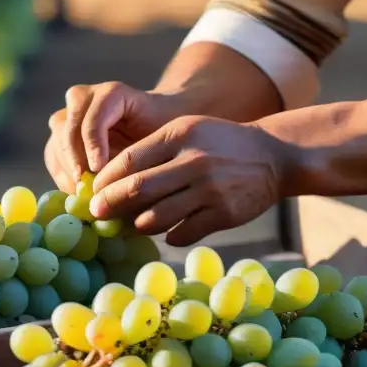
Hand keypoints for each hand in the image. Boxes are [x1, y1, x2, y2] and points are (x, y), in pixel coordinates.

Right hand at [44, 81, 183, 192]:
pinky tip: (77, 192)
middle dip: (76, 161)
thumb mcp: (160, 139)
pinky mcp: (61, 132)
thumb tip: (118, 187)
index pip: (93, 116)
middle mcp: (85, 97)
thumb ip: (141, 156)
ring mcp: (70, 113)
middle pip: (68, 129)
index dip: (92, 143)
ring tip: (84, 194)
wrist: (155, 122)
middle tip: (87, 188)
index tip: (97, 169)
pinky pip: (53, 155)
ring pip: (56, 142)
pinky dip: (62, 175)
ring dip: (68, 171)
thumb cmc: (162, 131)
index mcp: (112, 93)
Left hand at [88, 116, 292, 246]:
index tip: (93, 191)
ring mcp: (210, 189)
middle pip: (138, 189)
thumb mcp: (187, 130)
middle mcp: (194, 160)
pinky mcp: (225, 214)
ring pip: (157, 217)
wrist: (273, 156)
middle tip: (97, 214)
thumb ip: (153, 149)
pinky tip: (167, 231)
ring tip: (132, 224)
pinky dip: (168, 235)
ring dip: (138, 224)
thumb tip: (109, 181)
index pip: (130, 160)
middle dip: (111, 205)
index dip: (106, 180)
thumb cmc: (219, 143)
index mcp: (180, 135)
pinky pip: (182, 233)